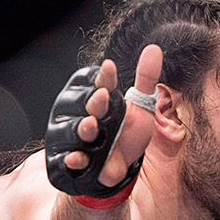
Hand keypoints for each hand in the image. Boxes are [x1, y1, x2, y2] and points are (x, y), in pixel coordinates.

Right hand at [64, 44, 161, 185]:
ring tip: (91, 124)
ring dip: (81, 127)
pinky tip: (77, 157)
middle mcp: (80, 114)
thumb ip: (145, 79)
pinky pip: (66, 159)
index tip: (109, 68)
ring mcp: (74, 138)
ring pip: (71, 130)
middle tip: (102, 96)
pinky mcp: (71, 161)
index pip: (95, 82)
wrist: (119, 170)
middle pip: (80, 104)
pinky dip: (71, 159)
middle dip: (92, 101)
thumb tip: (154, 48)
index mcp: (97, 98)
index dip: (102, 76)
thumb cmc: (126, 135)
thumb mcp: (140, 108)